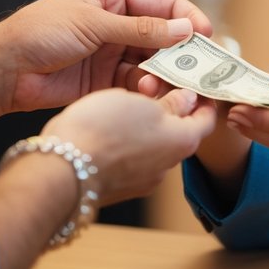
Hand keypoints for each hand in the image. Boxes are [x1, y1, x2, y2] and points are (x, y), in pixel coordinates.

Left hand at [0, 0, 210, 113]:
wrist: (6, 71)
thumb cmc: (40, 33)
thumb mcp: (93, 24)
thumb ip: (140, 29)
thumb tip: (184, 30)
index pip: (163, 3)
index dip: (187, 18)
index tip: (206, 36)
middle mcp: (119, 23)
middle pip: (164, 36)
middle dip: (180, 52)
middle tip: (197, 69)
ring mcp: (115, 52)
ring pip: (154, 62)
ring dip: (162, 73)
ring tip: (157, 84)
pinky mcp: (109, 80)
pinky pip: (139, 83)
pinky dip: (147, 89)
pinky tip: (145, 93)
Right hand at [43, 87, 216, 203]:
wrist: (62, 170)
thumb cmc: (104, 129)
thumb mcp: (141, 103)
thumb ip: (170, 103)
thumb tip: (188, 100)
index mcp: (182, 141)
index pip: (206, 118)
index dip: (203, 98)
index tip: (196, 82)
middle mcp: (168, 165)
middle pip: (179, 132)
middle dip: (170, 108)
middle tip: (156, 85)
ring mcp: (143, 180)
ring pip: (154, 145)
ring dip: (147, 126)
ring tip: (128, 103)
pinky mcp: (120, 186)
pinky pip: (132, 159)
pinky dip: (129, 142)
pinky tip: (110, 128)